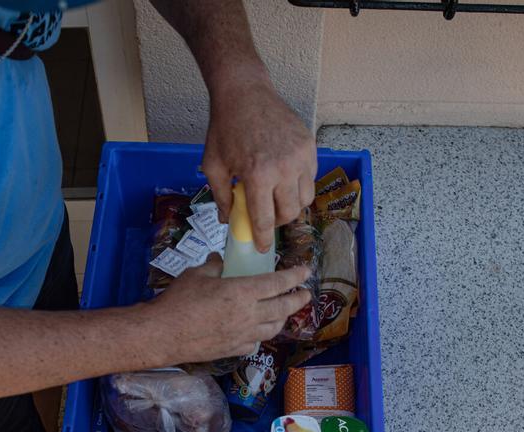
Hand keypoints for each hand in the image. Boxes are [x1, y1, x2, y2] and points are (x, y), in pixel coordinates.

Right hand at [145, 254, 311, 363]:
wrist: (164, 334)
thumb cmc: (179, 301)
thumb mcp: (197, 274)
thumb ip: (214, 266)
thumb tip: (219, 260)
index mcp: (242, 292)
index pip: (278, 283)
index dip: (295, 276)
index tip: (306, 272)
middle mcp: (249, 315)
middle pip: (283, 308)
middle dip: (298, 300)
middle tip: (306, 294)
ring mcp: (243, 335)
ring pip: (274, 328)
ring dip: (282, 318)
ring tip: (284, 312)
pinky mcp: (234, 350)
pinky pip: (256, 342)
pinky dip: (261, 334)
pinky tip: (258, 331)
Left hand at [202, 81, 317, 253]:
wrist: (245, 92)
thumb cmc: (225, 128)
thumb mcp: (213, 165)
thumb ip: (221, 196)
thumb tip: (228, 221)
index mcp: (258, 175)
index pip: (265, 220)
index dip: (263, 239)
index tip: (262, 248)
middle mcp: (284, 168)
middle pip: (290, 213)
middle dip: (279, 222)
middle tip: (267, 219)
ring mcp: (301, 156)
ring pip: (305, 198)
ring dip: (292, 205)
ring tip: (277, 199)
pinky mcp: (310, 146)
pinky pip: (311, 177)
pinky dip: (299, 185)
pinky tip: (284, 178)